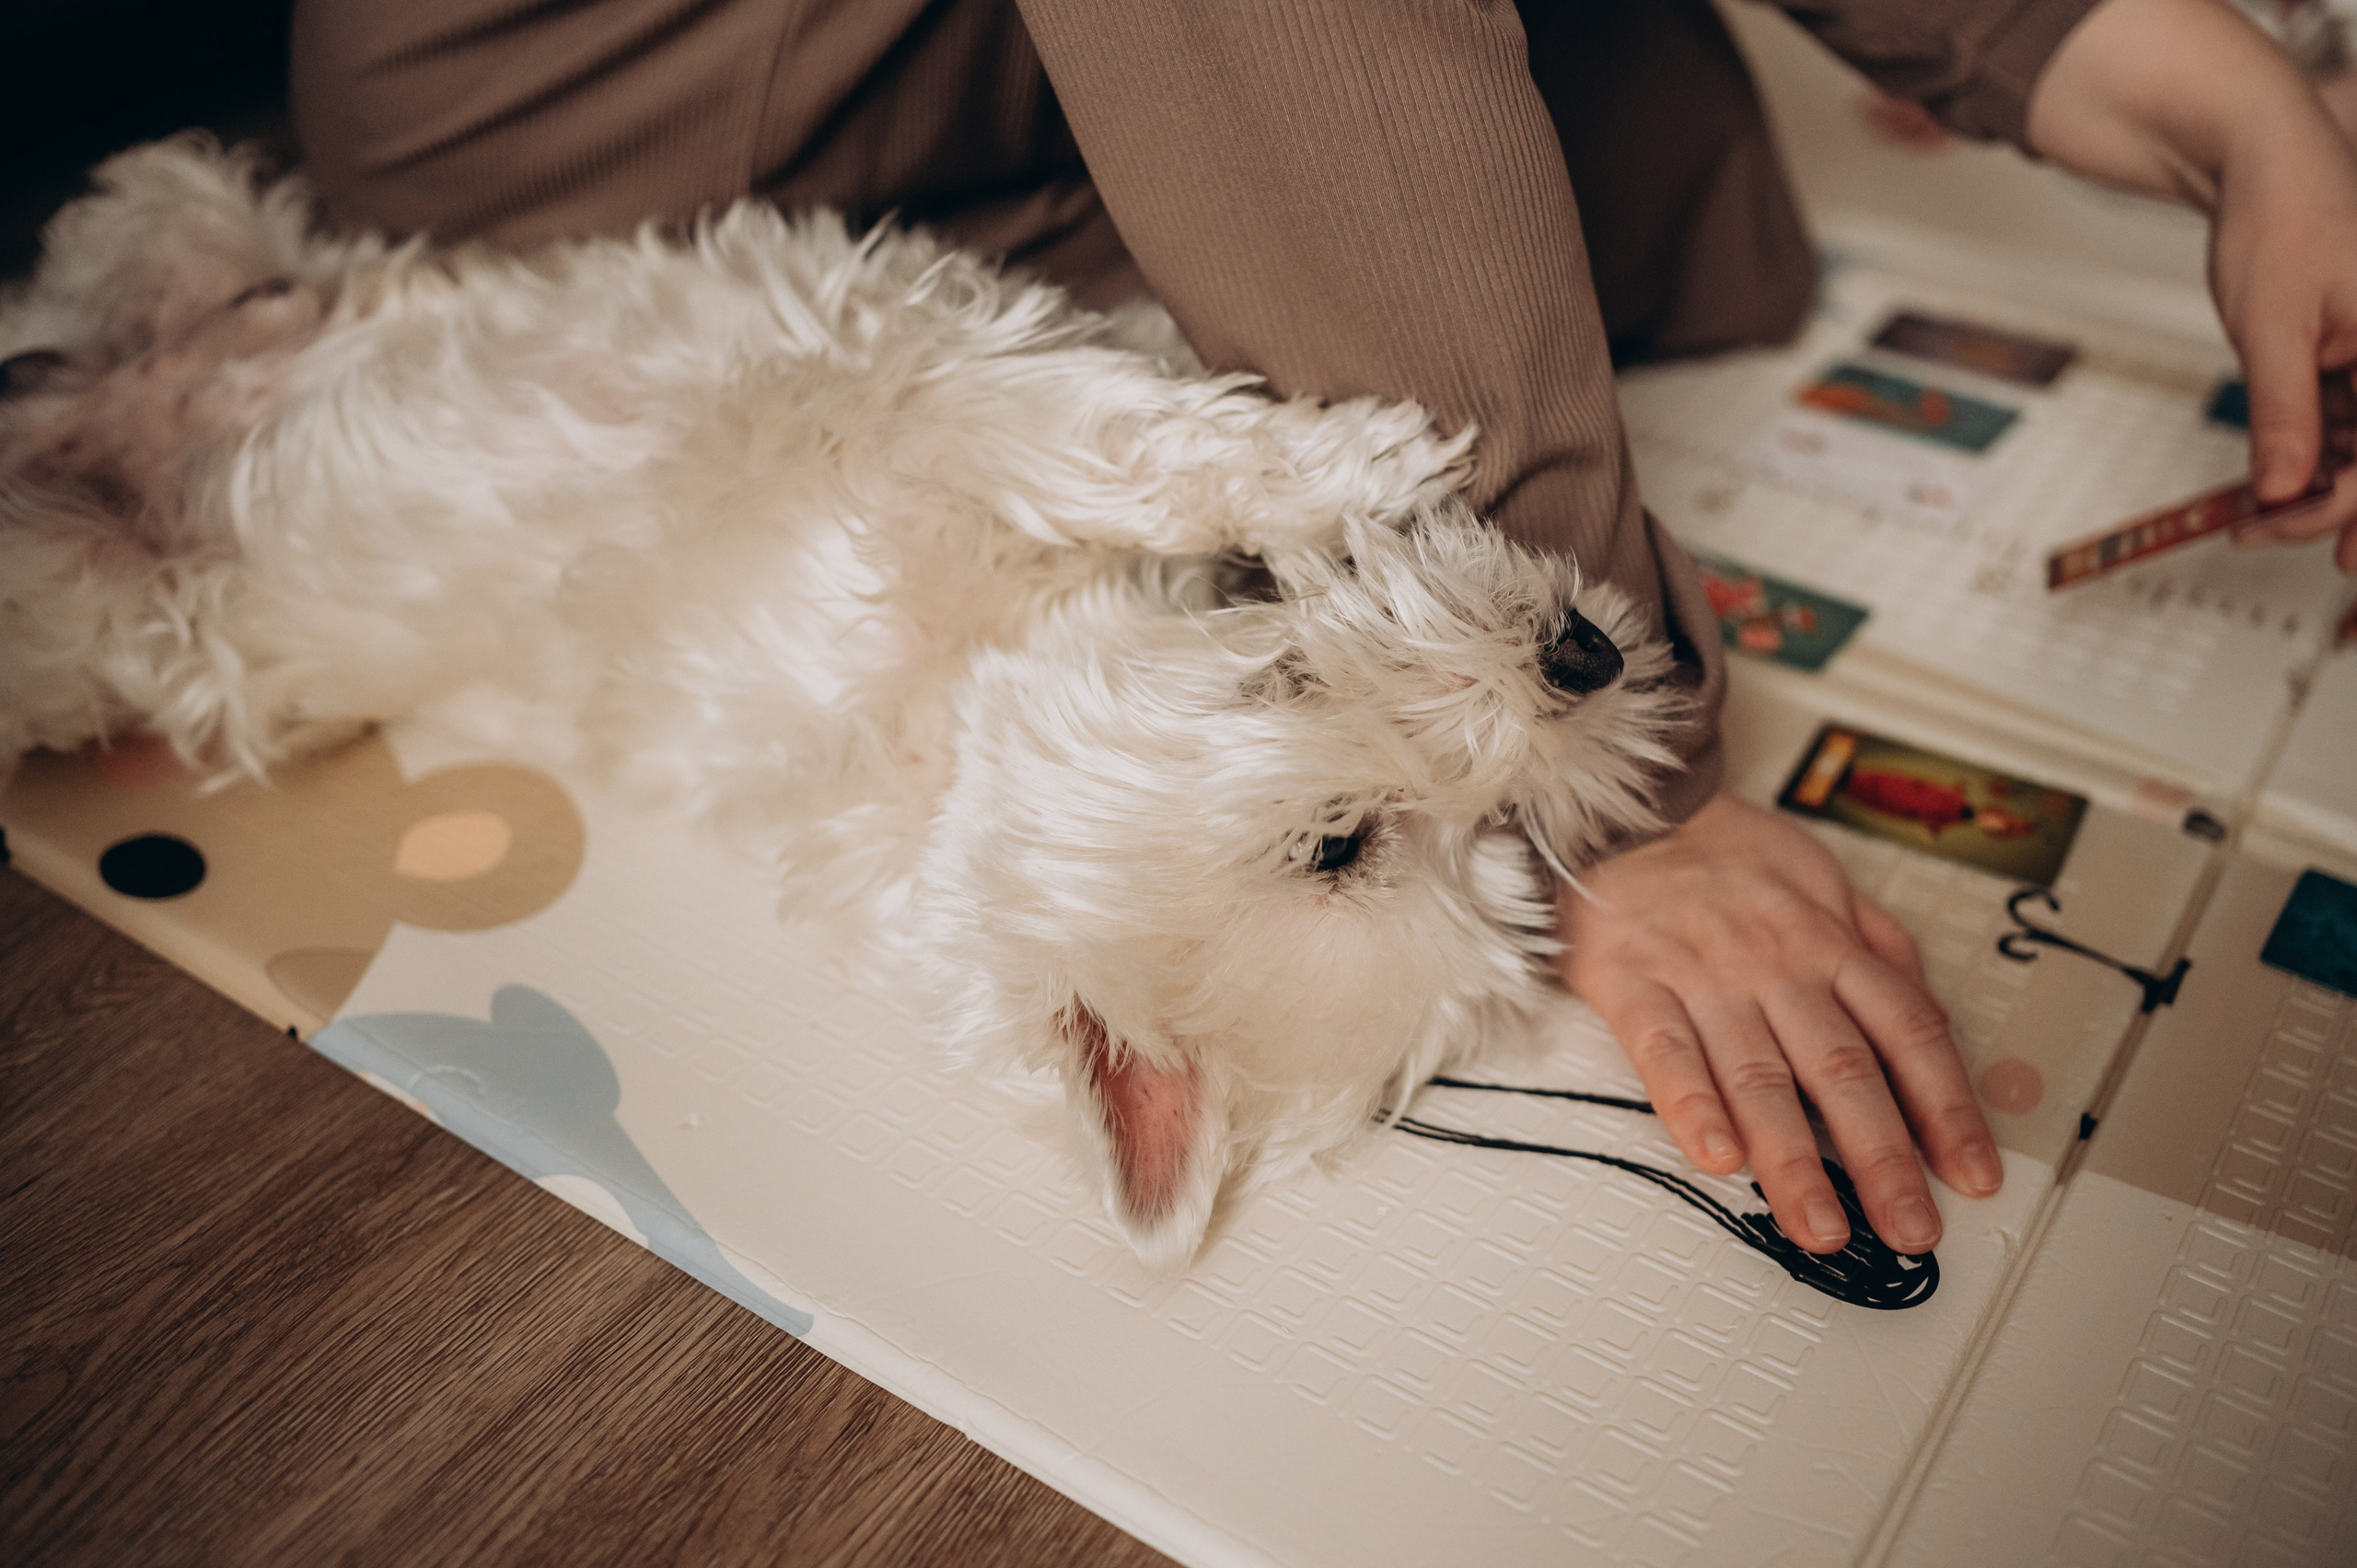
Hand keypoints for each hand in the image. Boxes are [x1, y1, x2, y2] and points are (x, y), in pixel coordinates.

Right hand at [1555, 795, 2002, 1255]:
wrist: (1621, 809)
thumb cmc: (1726, 855)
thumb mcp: (1825, 880)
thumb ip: (1879, 947)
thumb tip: (1931, 1015)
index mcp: (1830, 941)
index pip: (1908, 1033)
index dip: (1947, 1109)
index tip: (1972, 1175)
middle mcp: (1775, 963)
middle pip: (1842, 1068)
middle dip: (1882, 1157)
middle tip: (1908, 1227)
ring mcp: (1702, 974)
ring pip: (1759, 1075)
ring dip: (1793, 1160)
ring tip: (1820, 1227)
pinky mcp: (1631, 982)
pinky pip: (1664, 1051)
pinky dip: (1692, 1106)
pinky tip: (1717, 1158)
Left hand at [2028, 0, 2356, 569]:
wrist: (2259, 158)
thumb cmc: (2279, 218)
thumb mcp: (2272, 329)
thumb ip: (2285, 414)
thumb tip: (2284, 492)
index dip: (2355, 505)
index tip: (2303, 537)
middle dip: (2334, 504)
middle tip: (2262, 533)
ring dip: (2316, 487)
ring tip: (2251, 520)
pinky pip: (2346, 422)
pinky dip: (2309, 454)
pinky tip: (2265, 485)